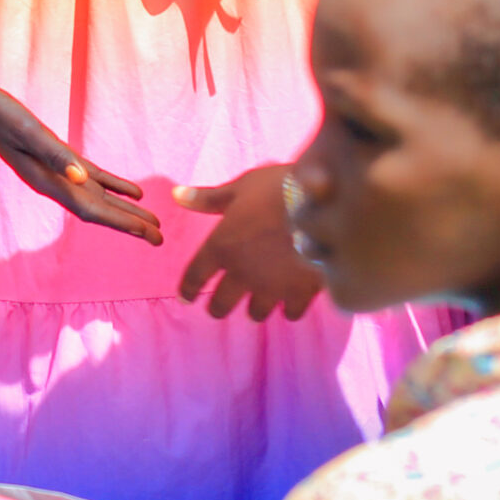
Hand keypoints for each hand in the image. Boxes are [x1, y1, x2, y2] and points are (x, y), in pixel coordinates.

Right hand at [0, 56, 162, 244]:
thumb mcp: (27, 130)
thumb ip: (54, 154)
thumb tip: (83, 178)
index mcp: (48, 181)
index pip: (92, 210)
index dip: (122, 223)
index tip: (149, 234)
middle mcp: (54, 183)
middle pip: (98, 209)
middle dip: (129, 224)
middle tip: (160, 238)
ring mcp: (55, 172)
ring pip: (97, 197)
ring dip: (123, 210)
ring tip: (151, 222)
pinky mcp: (57, 158)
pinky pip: (91, 178)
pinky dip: (112, 186)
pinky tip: (130, 191)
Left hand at [174, 164, 322, 320]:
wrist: (323, 210)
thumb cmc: (277, 191)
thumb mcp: (240, 188)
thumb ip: (209, 198)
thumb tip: (176, 195)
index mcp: (221, 247)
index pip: (196, 275)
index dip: (189, 287)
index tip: (186, 297)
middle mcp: (241, 274)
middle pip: (222, 302)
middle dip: (218, 307)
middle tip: (217, 310)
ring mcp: (271, 288)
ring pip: (256, 312)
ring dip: (254, 310)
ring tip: (255, 310)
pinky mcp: (300, 294)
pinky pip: (290, 312)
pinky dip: (288, 310)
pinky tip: (290, 307)